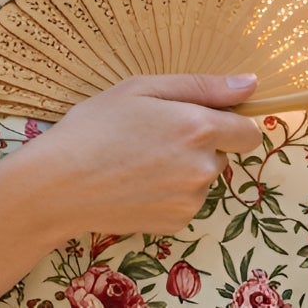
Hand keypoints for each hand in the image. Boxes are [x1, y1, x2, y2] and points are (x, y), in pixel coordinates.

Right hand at [17, 73, 263, 236]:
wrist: (57, 185)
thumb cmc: (95, 127)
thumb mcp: (142, 89)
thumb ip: (203, 86)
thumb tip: (250, 84)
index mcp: (198, 128)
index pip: (249, 132)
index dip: (230, 123)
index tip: (203, 119)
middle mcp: (202, 168)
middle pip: (222, 154)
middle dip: (200, 144)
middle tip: (155, 135)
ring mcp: (190, 200)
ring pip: (203, 178)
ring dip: (184, 169)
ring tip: (140, 160)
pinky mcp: (175, 224)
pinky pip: (186, 201)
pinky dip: (170, 192)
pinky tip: (137, 183)